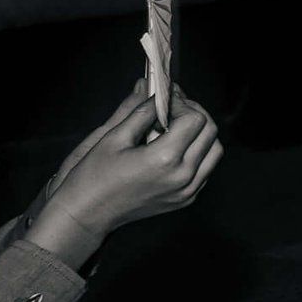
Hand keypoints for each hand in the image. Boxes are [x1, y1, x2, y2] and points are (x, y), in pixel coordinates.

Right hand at [27, 92, 223, 266]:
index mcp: (164, 159)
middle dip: (194, 113)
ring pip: (214, 150)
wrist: (87, 214)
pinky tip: (177, 147)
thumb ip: (139, 110)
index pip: (195, 118)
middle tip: (173, 107)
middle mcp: (182, 176)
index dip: (182, 103)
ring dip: (202, 133)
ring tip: (177, 126)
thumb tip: (151, 87)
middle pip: (210, 131)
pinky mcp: (186, 198)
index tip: (167, 99)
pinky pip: (206, 169)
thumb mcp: (113, 137)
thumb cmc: (94, 176)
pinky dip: (199, 152)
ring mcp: (187, 190)